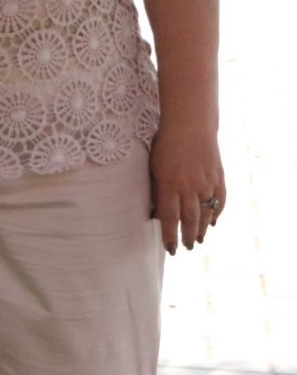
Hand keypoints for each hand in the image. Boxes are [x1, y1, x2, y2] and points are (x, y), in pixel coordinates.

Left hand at [150, 119, 225, 253]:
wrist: (190, 124)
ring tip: (200, 240)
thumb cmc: (165, 144)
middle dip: (188, 236)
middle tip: (187, 247)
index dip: (170, 235)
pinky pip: (220, 201)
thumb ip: (157, 190)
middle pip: (190, 219)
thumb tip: (156, 213)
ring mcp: (206, 182)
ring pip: (206, 213)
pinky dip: (217, 213)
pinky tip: (214, 222)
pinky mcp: (218, 177)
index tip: (171, 249)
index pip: (169, 217)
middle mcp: (189, 186)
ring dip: (203, 229)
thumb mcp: (154, 167)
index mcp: (169, 184)